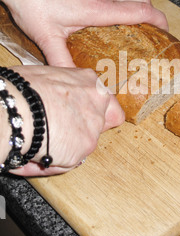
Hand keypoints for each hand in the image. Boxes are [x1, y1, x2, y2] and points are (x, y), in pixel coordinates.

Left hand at [0, 0, 167, 66]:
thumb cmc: (33, 4)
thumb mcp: (47, 38)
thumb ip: (63, 62)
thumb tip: (76, 80)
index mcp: (98, 8)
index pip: (140, 10)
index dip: (158, 19)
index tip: (165, 30)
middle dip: (153, 12)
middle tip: (152, 28)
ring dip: (139, 0)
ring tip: (138, 16)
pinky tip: (115, 0)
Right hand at [8, 65, 124, 176]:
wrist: (15, 110)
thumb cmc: (22, 89)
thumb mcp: (45, 74)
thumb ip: (61, 82)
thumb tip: (56, 84)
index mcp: (87, 80)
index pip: (104, 96)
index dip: (90, 106)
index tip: (77, 112)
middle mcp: (97, 102)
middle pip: (107, 119)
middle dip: (89, 127)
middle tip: (65, 131)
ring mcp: (93, 126)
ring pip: (87, 142)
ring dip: (69, 146)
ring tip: (42, 141)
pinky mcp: (84, 149)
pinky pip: (70, 160)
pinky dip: (55, 161)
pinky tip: (38, 153)